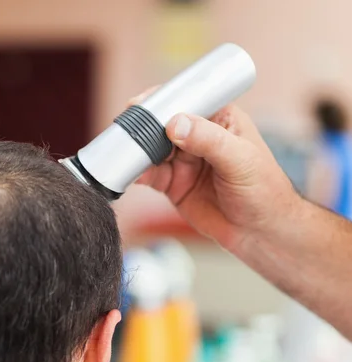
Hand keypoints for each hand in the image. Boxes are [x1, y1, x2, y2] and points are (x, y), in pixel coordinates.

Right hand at [134, 102, 296, 253]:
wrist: (259, 232)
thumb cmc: (263, 190)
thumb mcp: (240, 159)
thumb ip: (208, 140)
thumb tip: (175, 125)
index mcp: (219, 118)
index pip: (186, 100)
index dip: (163, 100)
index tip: (142, 104)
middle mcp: (198, 136)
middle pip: (163, 124)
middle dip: (145, 127)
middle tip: (129, 133)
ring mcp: (184, 161)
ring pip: (153, 150)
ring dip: (139, 151)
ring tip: (128, 154)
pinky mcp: (174, 184)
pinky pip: (151, 175)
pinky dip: (139, 174)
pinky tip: (134, 174)